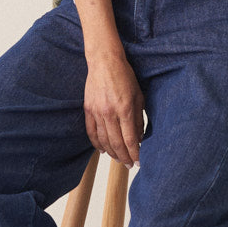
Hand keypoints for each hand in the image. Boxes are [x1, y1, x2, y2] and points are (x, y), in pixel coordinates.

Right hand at [84, 51, 144, 167]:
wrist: (104, 61)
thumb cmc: (125, 76)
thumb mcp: (138, 96)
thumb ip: (139, 119)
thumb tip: (139, 138)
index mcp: (125, 109)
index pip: (130, 139)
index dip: (135, 153)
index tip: (139, 161)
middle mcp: (110, 112)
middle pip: (116, 143)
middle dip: (124, 157)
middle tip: (129, 165)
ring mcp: (97, 112)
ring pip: (103, 140)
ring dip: (112, 153)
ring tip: (119, 159)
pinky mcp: (88, 109)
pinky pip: (91, 132)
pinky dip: (97, 143)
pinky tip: (103, 150)